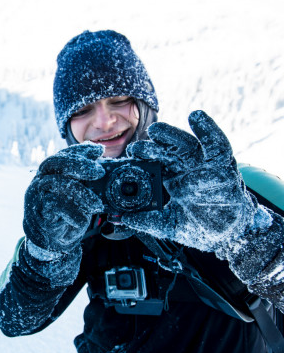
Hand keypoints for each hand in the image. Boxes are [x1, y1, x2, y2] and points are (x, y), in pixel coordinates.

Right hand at [23, 143, 104, 253]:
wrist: (51, 243)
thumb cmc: (67, 217)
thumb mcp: (79, 197)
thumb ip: (85, 183)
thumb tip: (104, 169)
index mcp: (50, 174)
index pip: (63, 155)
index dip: (80, 151)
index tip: (99, 151)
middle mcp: (40, 180)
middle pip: (54, 162)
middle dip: (78, 164)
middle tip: (99, 171)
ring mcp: (36, 194)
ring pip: (56, 183)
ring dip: (81, 193)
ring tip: (97, 204)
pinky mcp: (36, 211)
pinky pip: (55, 205)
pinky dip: (72, 213)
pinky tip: (82, 221)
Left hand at [122, 111, 276, 278]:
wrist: (231, 235)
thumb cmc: (202, 228)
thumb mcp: (169, 225)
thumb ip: (146, 221)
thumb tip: (121, 219)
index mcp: (173, 180)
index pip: (155, 164)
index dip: (143, 158)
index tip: (129, 155)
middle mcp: (187, 169)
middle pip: (168, 151)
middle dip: (152, 146)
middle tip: (136, 147)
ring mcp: (205, 165)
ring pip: (187, 145)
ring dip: (171, 135)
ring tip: (156, 130)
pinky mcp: (224, 165)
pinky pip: (217, 144)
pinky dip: (209, 129)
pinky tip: (196, 117)